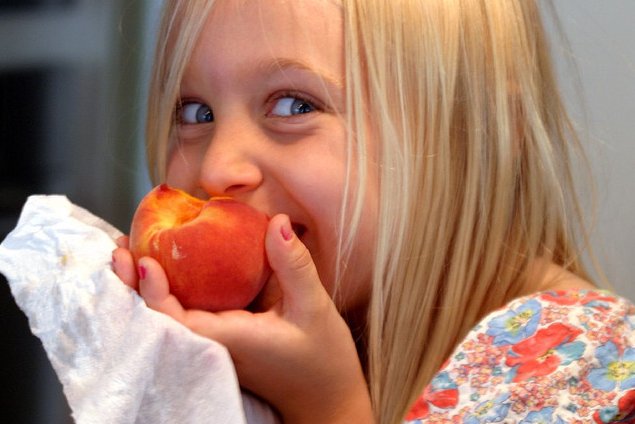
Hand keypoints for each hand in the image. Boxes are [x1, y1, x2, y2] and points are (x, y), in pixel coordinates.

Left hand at [112, 214, 372, 422]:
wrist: (326, 402)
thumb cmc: (324, 361)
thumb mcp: (315, 308)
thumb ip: (294, 265)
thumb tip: (277, 221)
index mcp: (230, 341)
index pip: (178, 320)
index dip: (154, 293)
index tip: (142, 261)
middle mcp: (213, 347)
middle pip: (161, 318)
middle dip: (134, 286)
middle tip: (119, 248)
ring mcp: (214, 347)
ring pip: (169, 318)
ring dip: (146, 288)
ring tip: (129, 253)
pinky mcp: (220, 343)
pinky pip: (185, 317)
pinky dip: (169, 292)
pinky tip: (167, 270)